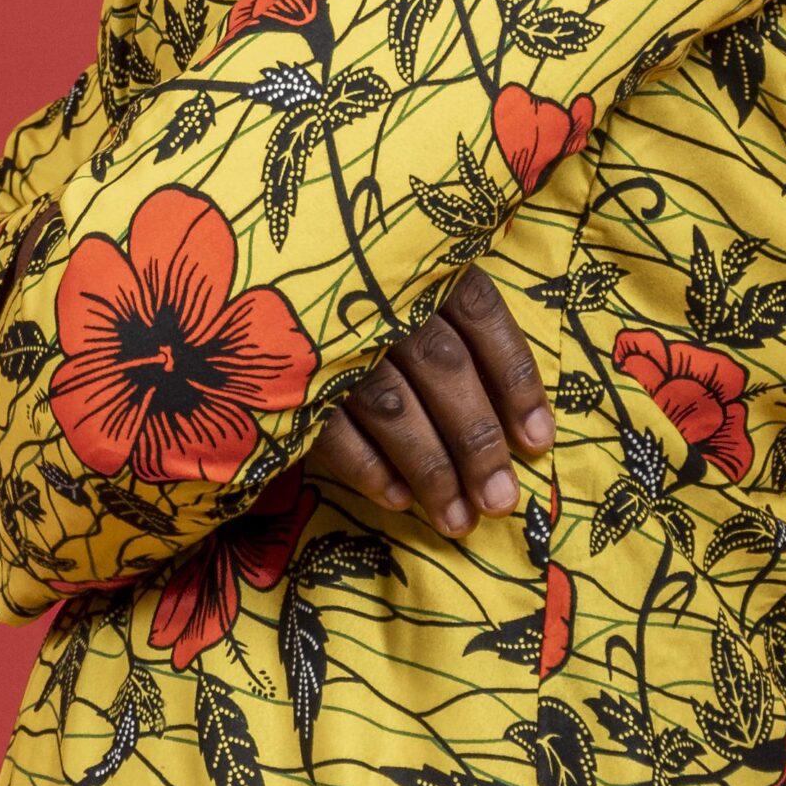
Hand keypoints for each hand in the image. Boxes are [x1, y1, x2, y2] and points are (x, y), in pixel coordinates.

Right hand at [305, 266, 554, 536]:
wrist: (246, 275)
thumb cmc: (353, 284)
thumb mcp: (411, 278)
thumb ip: (456, 322)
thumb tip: (519, 414)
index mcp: (421, 264)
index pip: (482, 318)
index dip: (515, 380)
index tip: (539, 443)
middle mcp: (383, 297)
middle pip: (444, 370)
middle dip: (477, 441)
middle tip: (501, 501)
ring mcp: (334, 336)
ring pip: (393, 407)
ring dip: (431, 470)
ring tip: (457, 521)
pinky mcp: (288, 374)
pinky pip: (333, 429)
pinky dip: (368, 468)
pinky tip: (397, 500)